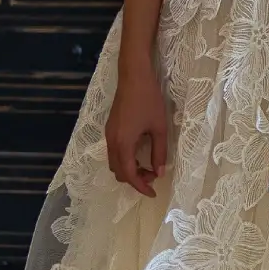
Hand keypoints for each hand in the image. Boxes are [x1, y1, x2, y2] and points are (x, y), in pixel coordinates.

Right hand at [106, 56, 168, 195]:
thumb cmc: (149, 100)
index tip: (153, 193)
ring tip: (148, 165)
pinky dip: (125, 160)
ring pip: (114, 163)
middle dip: (135, 179)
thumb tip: (160, 172)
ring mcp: (108, 135)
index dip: (141, 187)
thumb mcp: (160, 128)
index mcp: (123, 143)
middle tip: (153, 175)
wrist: (133, 76)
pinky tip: (140, 153)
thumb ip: (159, 152)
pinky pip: (114, 153)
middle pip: (118, 172)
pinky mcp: (110, 129)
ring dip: (129, 170)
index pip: (129, 175)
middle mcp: (112, 142)